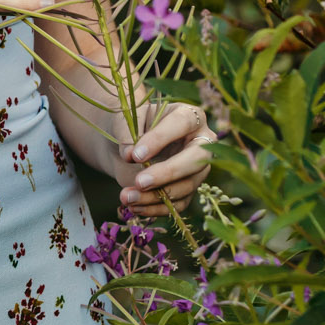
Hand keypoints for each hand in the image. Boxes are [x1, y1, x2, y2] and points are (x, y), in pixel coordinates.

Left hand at [114, 101, 216, 217]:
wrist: (128, 149)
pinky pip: (179, 204)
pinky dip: (155, 208)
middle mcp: (200, 142)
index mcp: (189, 116)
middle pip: (196, 159)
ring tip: (127, 197)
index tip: (136, 155)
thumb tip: (129, 154)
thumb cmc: (130, 127)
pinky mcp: (189, 190)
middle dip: (168, 173)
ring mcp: (198, 169)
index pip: (182, 123)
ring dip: (156, 196)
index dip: (161, 139)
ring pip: (186, 186)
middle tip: (140, 182)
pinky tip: (135, 206)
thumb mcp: (124, 121)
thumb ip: (125, 132)